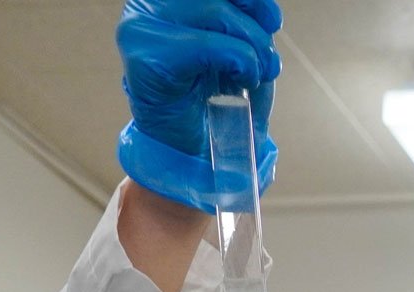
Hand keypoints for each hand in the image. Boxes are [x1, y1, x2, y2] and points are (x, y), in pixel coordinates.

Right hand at [115, 0, 282, 211]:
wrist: (199, 154)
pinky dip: (236, 60)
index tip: (271, 21)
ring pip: (214, 10)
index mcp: (170, 1)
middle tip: (267, 62)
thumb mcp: (241, 48)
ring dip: (250, 46)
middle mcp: (148, 5)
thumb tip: (264, 9)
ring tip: (256, 73)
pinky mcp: (145, 57)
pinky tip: (241, 79)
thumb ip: (245, 20)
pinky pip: (205, 45)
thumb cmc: (218, 100)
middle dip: (253, 28)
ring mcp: (141, 28)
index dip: (251, 0)